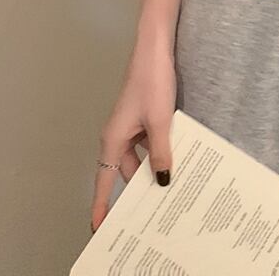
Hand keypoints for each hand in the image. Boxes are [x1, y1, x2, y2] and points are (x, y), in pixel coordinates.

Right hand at [90, 38, 176, 233]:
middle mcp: (118, 135)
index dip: (101, 204)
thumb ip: (161, 153)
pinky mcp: (144, 117)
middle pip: (127, 170)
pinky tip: (179, 156)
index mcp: (113, 140)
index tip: (99, 227)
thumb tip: (163, 181)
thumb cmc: (153, 83)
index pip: (104, 180)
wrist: (155, 51)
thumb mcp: (161, 122)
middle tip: (156, 210)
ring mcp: (131, 126)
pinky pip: (150, 142)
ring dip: (155, 166)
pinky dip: (161, 150)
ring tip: (174, 185)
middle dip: (140, 187)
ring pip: (141, 156)